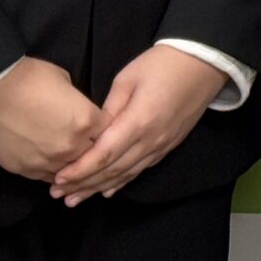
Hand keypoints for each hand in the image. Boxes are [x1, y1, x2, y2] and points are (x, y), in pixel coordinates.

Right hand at [0, 57, 102, 183]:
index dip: (106, 131)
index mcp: (87, 121)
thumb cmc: (28, 78)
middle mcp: (72, 146)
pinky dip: (53, 174)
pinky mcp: (26, 170)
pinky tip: (55, 172)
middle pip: (92, 156)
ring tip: (74, 166)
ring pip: (71, 173)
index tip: (101, 130)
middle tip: (88, 148)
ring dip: (73, 168)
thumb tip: (78, 112)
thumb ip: (78, 103)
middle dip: (92, 151)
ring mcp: (48, 161)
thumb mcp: (65, 81)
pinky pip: (47, 179)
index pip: (108, 133)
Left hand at [48, 45, 230, 205]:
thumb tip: (90, 133)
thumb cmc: (162, 63)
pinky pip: (141, 169)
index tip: (57, 179)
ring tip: (75, 198)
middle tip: (57, 194)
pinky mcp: (169, 145)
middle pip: (112, 170)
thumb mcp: (127, 79)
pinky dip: (121, 182)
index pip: (103, 155)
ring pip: (126, 174)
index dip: (79, 171)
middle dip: (83, 184)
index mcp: (138, 121)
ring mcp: (162, 145)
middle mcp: (151, 140)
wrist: (204, 62)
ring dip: (99, 188)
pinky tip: (107, 190)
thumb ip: (108, 110)